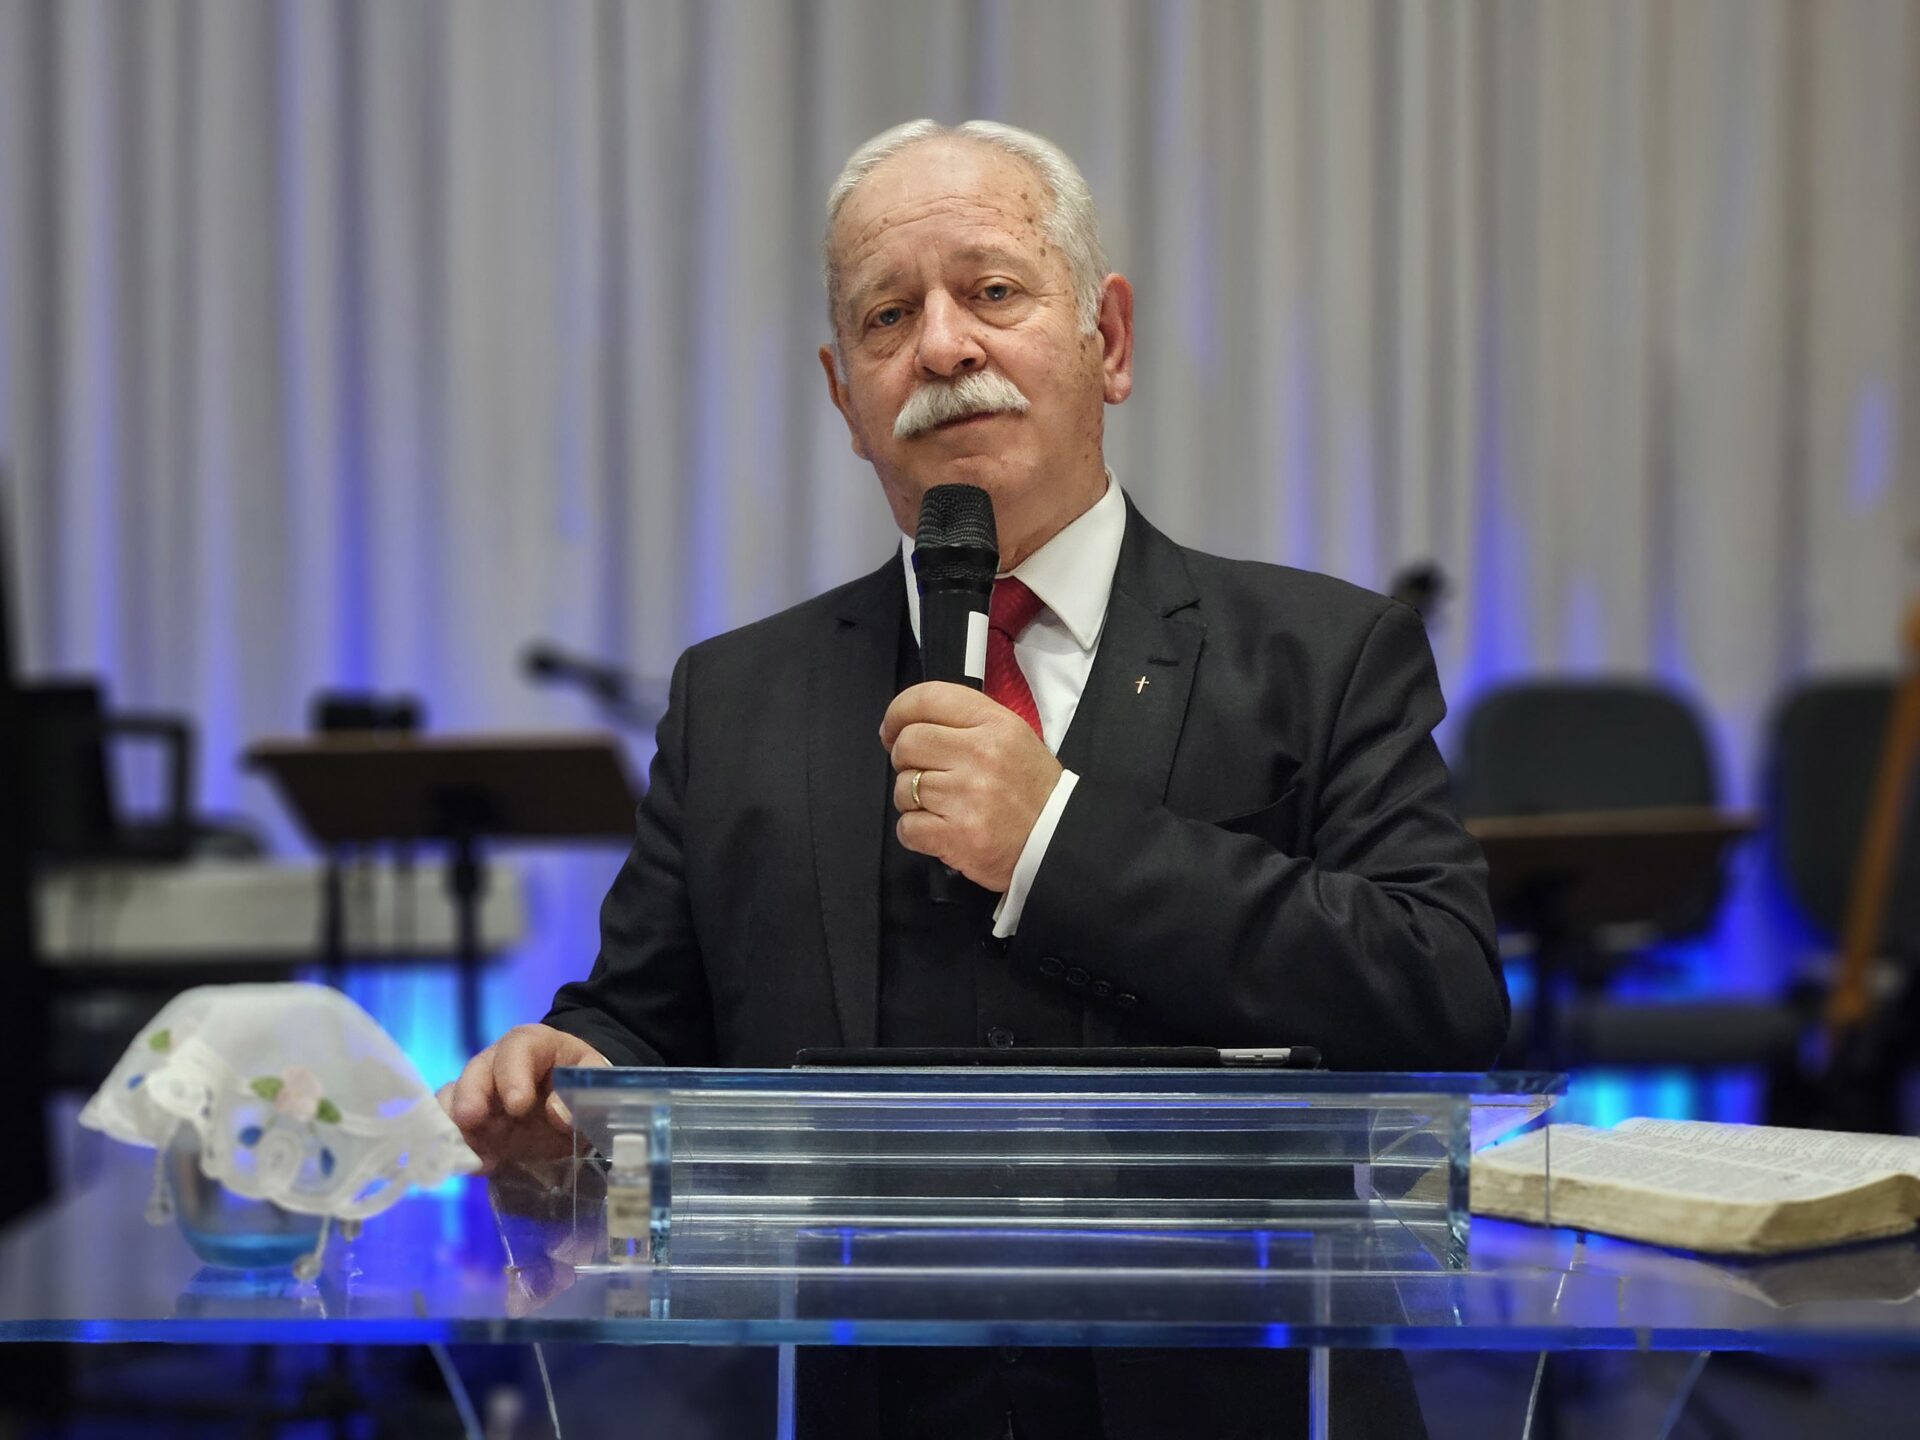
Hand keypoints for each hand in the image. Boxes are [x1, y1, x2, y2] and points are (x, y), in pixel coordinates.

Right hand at [441, 1023, 609, 1173]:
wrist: (568, 1097)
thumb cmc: (579, 1082)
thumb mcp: (592, 1079)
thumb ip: (581, 1092)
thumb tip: (558, 1115)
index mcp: (532, 1044)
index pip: (516, 1048)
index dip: (512, 1075)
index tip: (518, 1105)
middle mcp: (497, 1063)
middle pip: (475, 1070)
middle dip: (470, 1095)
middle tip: (470, 1120)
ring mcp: (479, 1091)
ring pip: (453, 1097)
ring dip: (456, 1124)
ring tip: (470, 1150)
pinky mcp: (471, 1120)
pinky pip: (451, 1127)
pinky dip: (459, 1147)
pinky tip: (481, 1165)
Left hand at [880, 681, 1062, 892]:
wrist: (1057, 841)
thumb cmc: (1032, 791)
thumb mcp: (1013, 737)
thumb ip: (966, 722)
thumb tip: (908, 724)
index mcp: (995, 725)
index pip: (927, 698)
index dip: (898, 712)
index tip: (892, 728)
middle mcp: (980, 755)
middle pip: (908, 743)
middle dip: (905, 760)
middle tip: (922, 772)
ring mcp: (967, 797)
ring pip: (904, 787)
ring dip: (913, 799)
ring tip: (941, 805)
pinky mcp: (956, 836)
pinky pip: (907, 827)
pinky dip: (915, 831)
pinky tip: (939, 829)